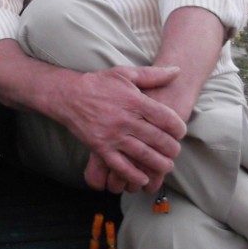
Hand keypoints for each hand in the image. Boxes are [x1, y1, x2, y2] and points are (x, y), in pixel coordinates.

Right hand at [63, 65, 185, 192]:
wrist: (68, 96)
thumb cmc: (98, 84)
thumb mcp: (125, 73)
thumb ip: (152, 74)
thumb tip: (177, 70)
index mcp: (134, 101)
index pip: (166, 118)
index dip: (178, 128)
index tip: (179, 132)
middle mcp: (125, 120)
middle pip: (158, 139)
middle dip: (172, 148)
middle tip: (175, 151)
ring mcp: (112, 135)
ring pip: (143, 155)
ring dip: (159, 164)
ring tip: (166, 166)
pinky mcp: (100, 148)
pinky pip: (121, 166)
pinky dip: (134, 175)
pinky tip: (144, 178)